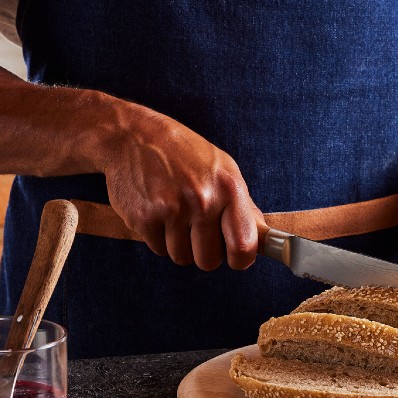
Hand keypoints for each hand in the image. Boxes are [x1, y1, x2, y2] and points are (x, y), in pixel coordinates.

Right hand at [95, 101, 261, 270]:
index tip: (236, 258)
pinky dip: (159, 238)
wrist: (133, 136)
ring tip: (176, 216)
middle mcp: (201, 200)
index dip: (240, 260)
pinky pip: (158, 249)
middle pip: (209, 261)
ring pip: (181, 258)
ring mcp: (170, 209)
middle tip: (198, 230)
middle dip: (204, 252)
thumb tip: (264, 240)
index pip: (243, 245)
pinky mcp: (143, 218)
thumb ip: (244, 206)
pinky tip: (158, 212)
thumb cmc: (184, 153)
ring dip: (179, 245)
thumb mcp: (224, 169)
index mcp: (228, 188)